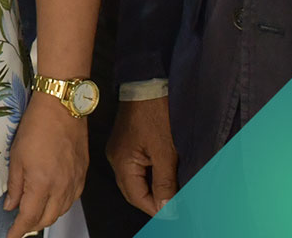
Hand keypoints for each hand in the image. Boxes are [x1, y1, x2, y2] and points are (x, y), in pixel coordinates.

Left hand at [4, 93, 86, 234]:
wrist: (62, 106)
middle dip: (32, 225)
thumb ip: (14, 185)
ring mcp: (75, 181)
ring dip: (48, 216)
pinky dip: (61, 205)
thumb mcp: (16, 155)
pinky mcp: (83, 173)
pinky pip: (73, 198)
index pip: (29, 218)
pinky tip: (54, 199)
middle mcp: (61, 187)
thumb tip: (11, 205)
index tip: (11, 236)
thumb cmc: (37, 125)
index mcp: (42, 184)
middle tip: (20, 224)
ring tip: (36, 212)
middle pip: (47, 219)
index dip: (18, 231)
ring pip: (61, 210)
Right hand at [108, 94, 177, 217]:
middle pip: (134, 190)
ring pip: (136, 179)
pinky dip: (151, 174)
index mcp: (121, 161)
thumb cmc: (155, 110)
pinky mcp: (128, 141)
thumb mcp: (165, 151)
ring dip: (154, 187)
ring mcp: (121, 149)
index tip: (174, 212)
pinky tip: (165, 173)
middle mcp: (116, 157)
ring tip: (173, 189)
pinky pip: (137, 166)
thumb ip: (165, 183)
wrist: (149, 81)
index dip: (156, 208)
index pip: (136, 197)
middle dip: (154, 200)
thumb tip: (167, 208)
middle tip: (175, 204)